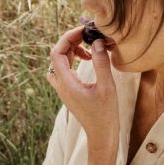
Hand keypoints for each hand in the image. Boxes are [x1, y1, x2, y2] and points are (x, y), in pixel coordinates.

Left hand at [47, 24, 118, 150]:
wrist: (100, 134)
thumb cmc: (105, 113)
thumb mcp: (106, 87)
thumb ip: (100, 63)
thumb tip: (97, 42)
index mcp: (66, 84)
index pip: (57, 53)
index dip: (68, 37)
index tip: (84, 30)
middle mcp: (61, 86)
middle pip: (56, 55)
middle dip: (71, 41)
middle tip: (89, 35)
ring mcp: (63, 89)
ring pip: (58, 62)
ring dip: (71, 50)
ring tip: (89, 47)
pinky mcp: (68, 91)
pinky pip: (64, 69)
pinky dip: (73, 59)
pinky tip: (87, 59)